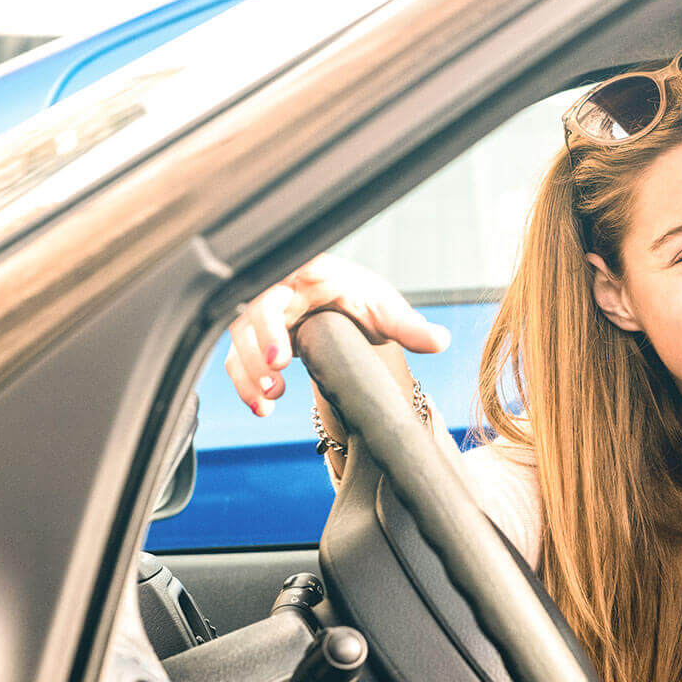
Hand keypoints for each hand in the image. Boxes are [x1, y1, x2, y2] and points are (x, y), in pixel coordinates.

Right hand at [223, 254, 448, 416]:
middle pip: (254, 311)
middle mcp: (279, 291)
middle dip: (261, 340)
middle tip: (279, 367)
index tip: (287, 337)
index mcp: (309, 272)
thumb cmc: (358, 299)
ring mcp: (262, 318)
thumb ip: (409, 325)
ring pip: (240, 340)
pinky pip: (238, 362)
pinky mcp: (256, 343)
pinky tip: (262, 408)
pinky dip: (245, 386)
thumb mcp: (384, 308)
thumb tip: (443, 341)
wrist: (340, 308)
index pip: (286, 276)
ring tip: (270, 398)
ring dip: (249, 370)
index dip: (278, 302)